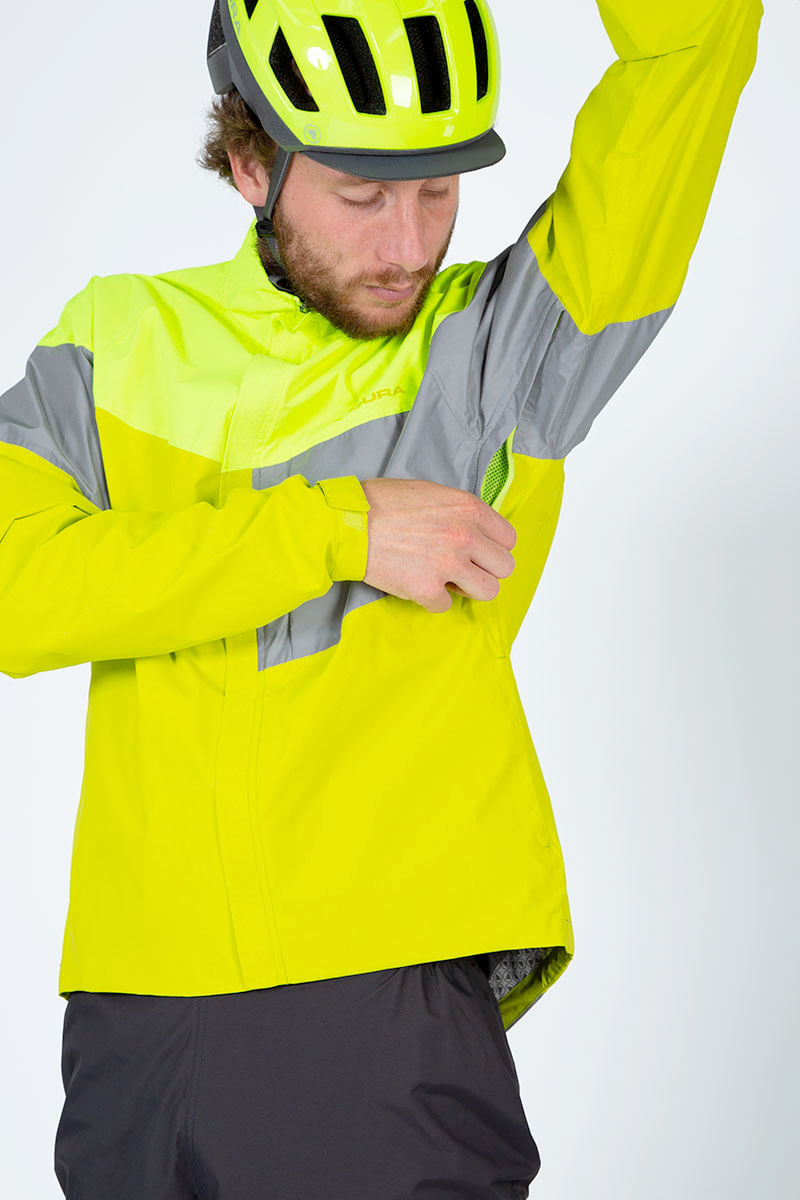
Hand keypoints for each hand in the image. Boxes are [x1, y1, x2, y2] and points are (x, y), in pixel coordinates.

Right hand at [359, 477, 515, 613]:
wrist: (347, 523)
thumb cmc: (383, 503)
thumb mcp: (432, 492)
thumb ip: (460, 512)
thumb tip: (477, 531)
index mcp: (469, 509)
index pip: (508, 539)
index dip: (493, 548)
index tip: (478, 552)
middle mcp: (464, 536)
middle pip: (504, 568)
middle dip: (485, 570)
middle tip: (464, 569)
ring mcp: (447, 564)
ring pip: (487, 592)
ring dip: (468, 589)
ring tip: (447, 580)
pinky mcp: (426, 589)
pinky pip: (446, 606)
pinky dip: (432, 600)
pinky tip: (417, 584)